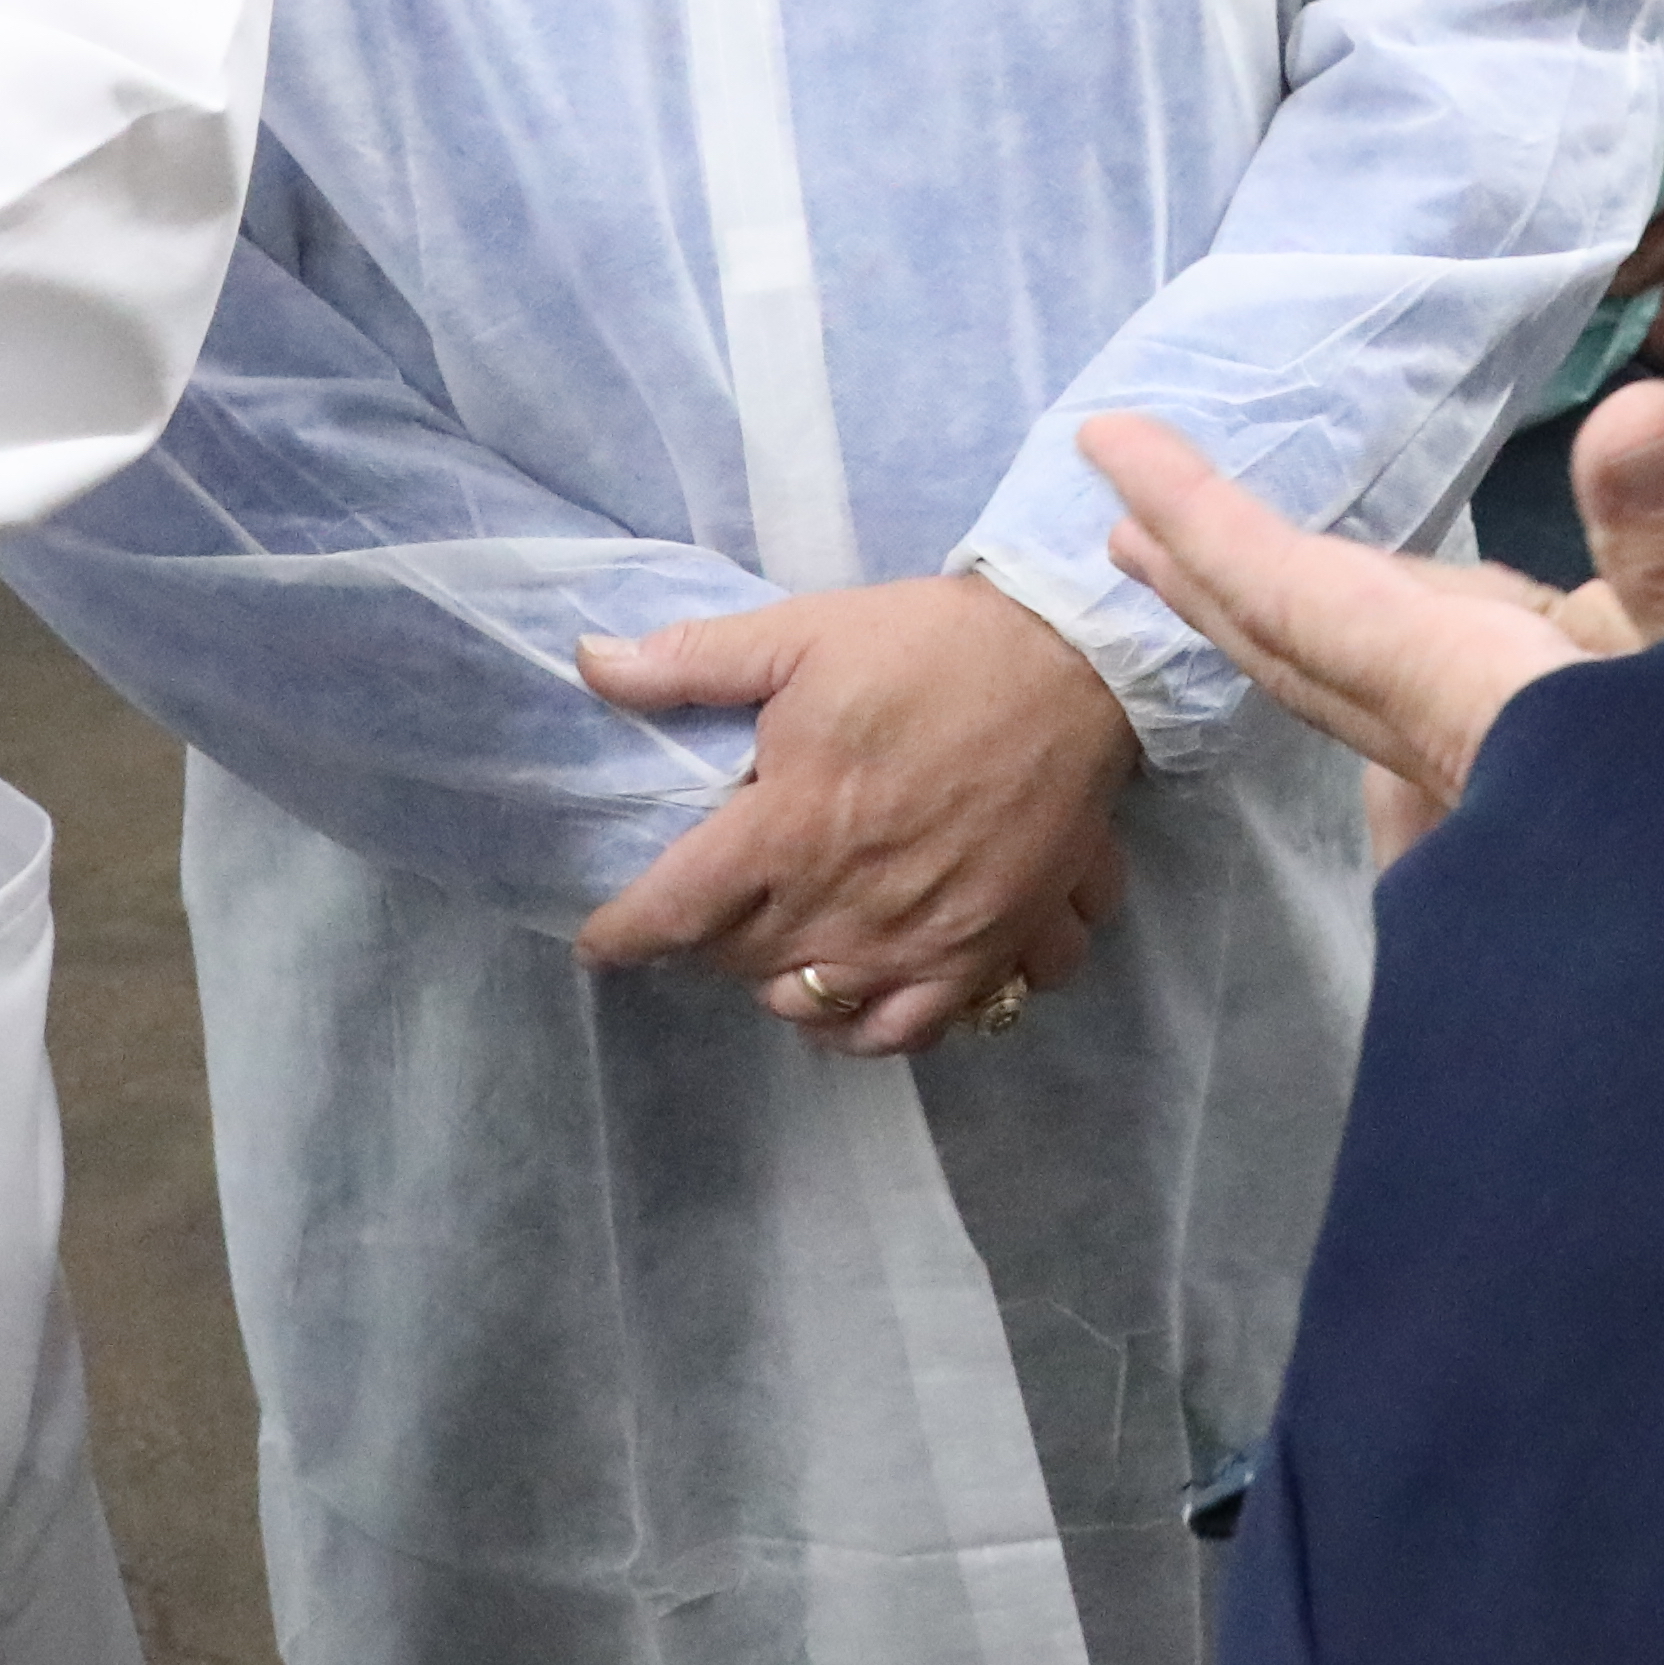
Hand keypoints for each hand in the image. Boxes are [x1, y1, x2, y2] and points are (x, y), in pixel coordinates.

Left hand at [572, 572, 1141, 1058]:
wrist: (1074, 662)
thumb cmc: (930, 646)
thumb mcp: (802, 634)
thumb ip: (691, 662)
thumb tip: (589, 661)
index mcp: (788, 828)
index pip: (673, 911)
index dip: (623, 934)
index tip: (600, 940)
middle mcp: (845, 904)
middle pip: (741, 963)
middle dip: (709, 945)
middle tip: (711, 912)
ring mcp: (919, 940)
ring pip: (817, 1008)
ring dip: (783, 988)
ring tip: (781, 954)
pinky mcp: (986, 951)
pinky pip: (914, 1031)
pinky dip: (872, 1029)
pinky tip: (860, 998)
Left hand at [1094, 384, 1663, 844]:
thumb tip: (1633, 412)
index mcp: (1486, 717)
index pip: (1308, 603)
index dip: (1204, 520)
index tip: (1105, 444)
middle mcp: (1475, 771)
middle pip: (1312, 662)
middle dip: (1224, 586)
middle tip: (1127, 529)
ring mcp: (1515, 822)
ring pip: (1389, 705)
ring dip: (1325, 635)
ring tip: (1285, 583)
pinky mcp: (1565, 855)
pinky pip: (1467, 747)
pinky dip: (1439, 694)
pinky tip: (1464, 691)